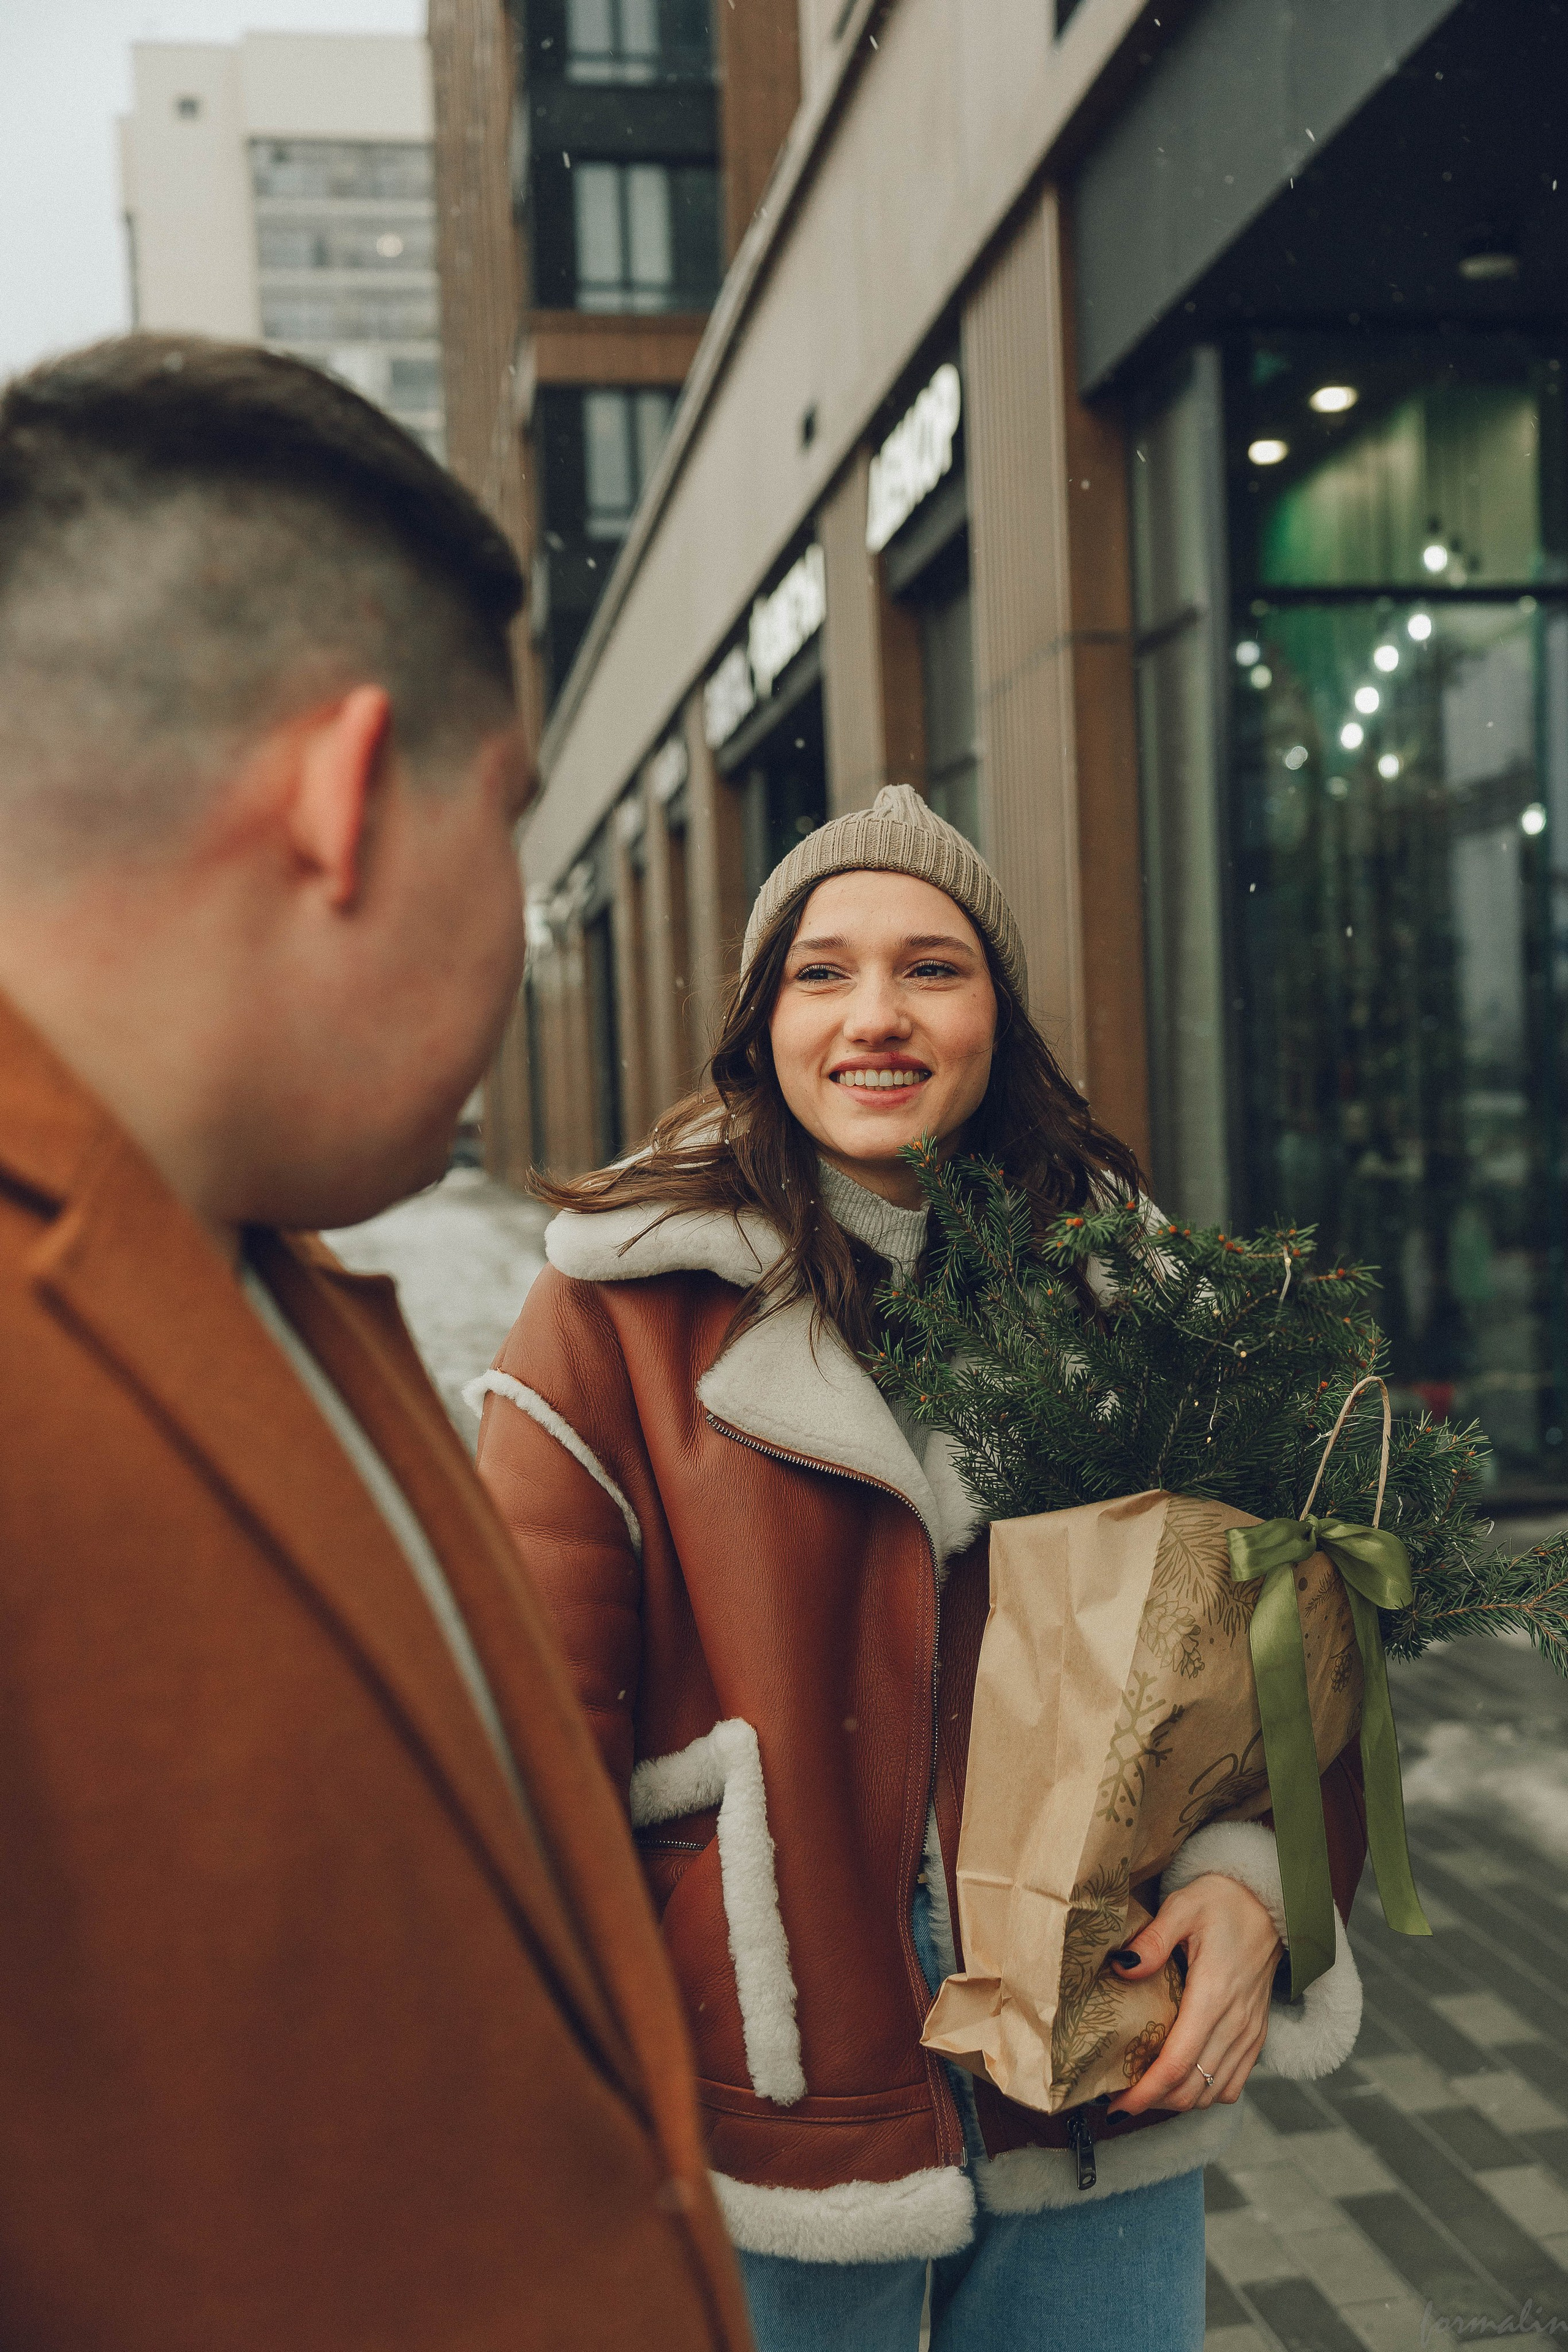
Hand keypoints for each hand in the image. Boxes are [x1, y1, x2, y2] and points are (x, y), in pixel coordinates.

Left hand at [1106, 1872, 1281, 2115]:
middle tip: (1121, 2099)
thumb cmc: (1222, 1902)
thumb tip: (1123, 1968)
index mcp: (1214, 1995)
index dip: (1145, 2092)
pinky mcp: (1257, 2036)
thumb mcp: (1183, 1907)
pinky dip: (1205, 2093)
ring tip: (1145, 2093)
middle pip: (1192, 2088)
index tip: (1117, 2106)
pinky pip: (1231, 2084)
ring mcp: (1249, 2034)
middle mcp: (1235, 2024)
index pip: (1178, 2063)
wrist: (1271, 1903)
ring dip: (1178, 2101)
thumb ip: (1153, 1941)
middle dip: (1154, 2103)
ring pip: (1212, 2094)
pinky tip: (1181, 2081)